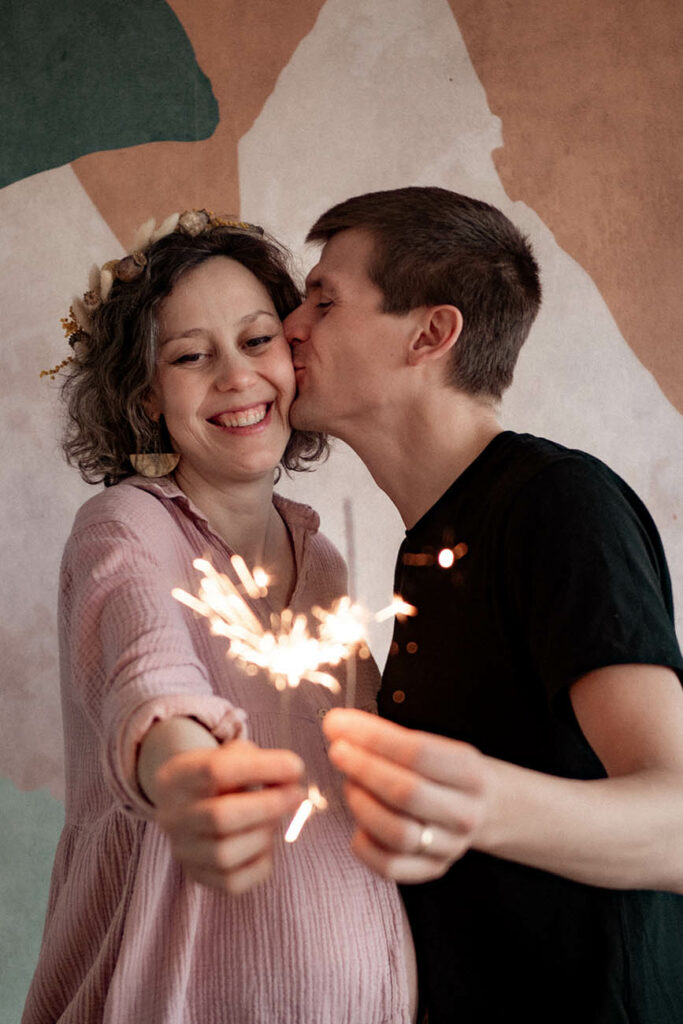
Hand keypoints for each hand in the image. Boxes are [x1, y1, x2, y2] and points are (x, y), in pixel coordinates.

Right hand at [153, 740, 305, 893]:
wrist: (193, 803)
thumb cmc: (223, 775)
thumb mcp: (234, 755)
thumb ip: (262, 762)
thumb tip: (293, 776)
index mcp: (177, 777)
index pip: (215, 771)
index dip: (262, 768)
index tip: (296, 767)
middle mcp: (172, 816)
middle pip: (220, 817)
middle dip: (268, 806)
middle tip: (297, 795)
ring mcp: (182, 851)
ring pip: (226, 854)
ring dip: (264, 835)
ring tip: (275, 819)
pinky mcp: (198, 876)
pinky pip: (235, 882)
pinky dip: (261, 862)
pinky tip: (265, 842)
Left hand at [324, 708, 487, 882]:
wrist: (487, 808)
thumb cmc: (446, 770)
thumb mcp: (436, 745)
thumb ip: (391, 739)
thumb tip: (339, 727)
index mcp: (469, 772)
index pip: (417, 752)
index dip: (373, 737)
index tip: (339, 724)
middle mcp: (464, 812)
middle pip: (406, 792)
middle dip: (363, 768)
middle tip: (337, 752)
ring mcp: (449, 846)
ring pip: (398, 833)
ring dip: (363, 805)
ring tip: (350, 785)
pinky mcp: (432, 869)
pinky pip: (391, 866)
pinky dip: (365, 845)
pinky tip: (357, 824)